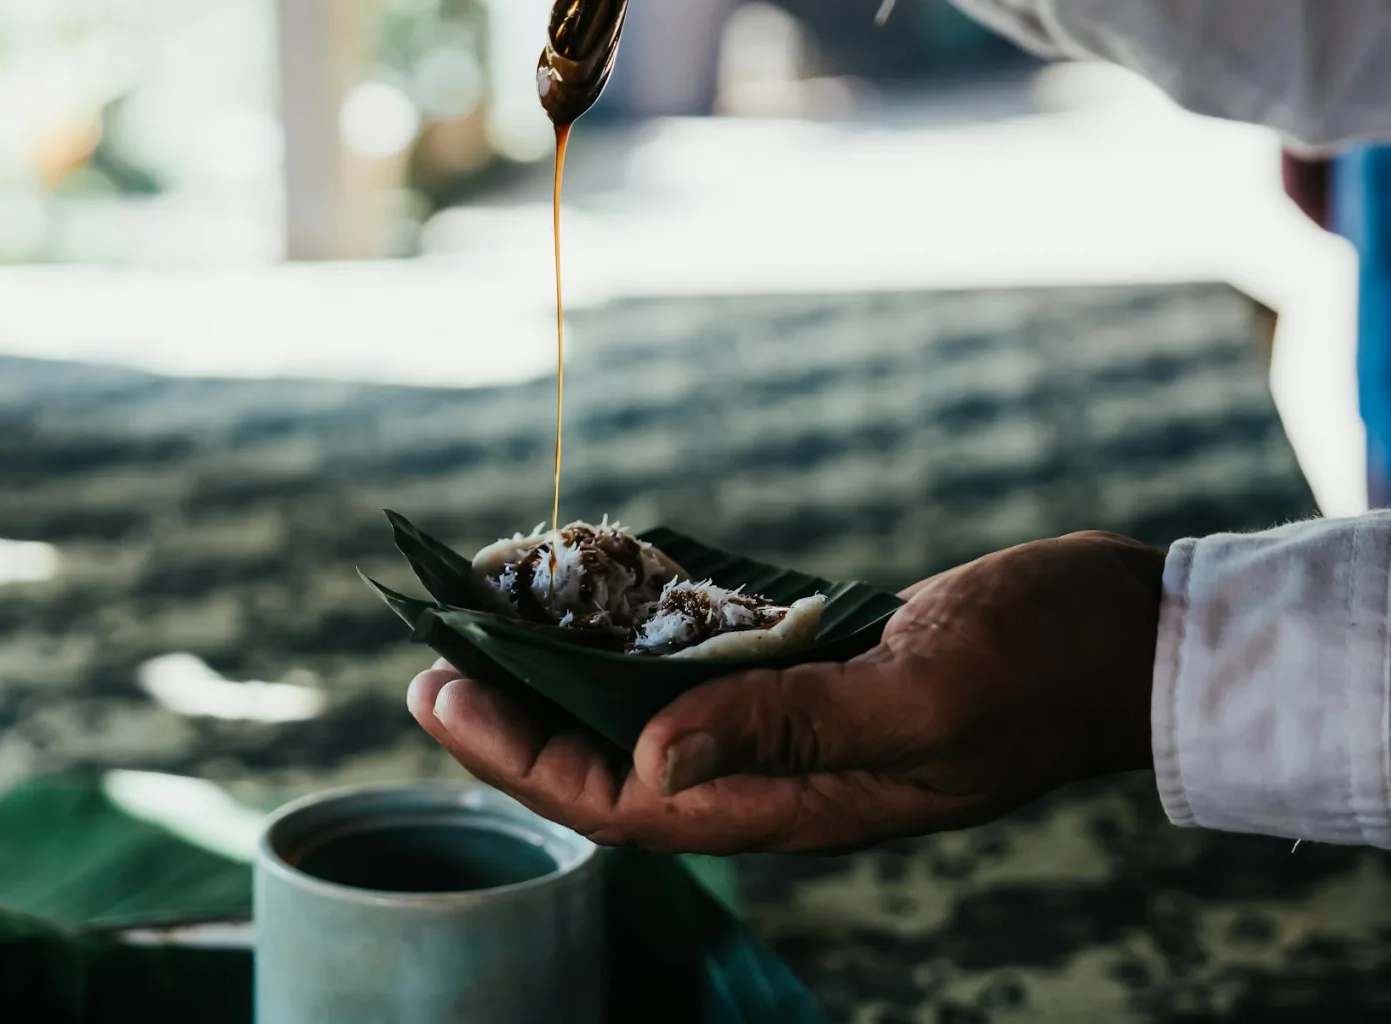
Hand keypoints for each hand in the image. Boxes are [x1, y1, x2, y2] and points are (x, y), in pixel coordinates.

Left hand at [407, 531, 1164, 854]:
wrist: (1130, 637)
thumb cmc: (1044, 666)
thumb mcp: (918, 696)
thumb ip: (786, 732)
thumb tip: (646, 765)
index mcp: (795, 803)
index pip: (622, 805)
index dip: (520, 760)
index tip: (439, 700)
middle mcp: (781, 777)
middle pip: (616, 766)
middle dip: (517, 724)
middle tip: (432, 665)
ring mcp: (799, 730)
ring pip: (653, 718)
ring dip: (570, 679)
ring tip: (492, 629)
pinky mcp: (819, 681)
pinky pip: (706, 674)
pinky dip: (644, 642)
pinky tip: (599, 603)